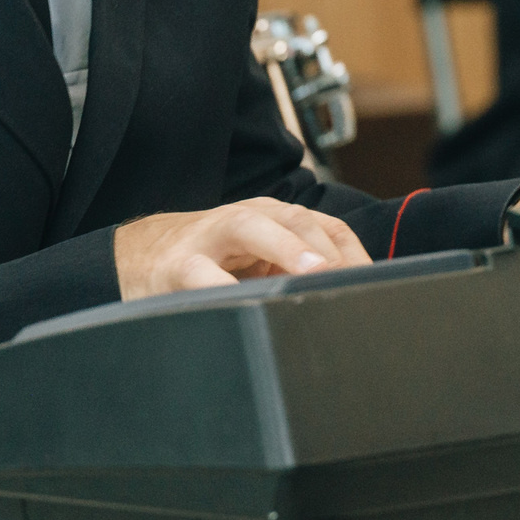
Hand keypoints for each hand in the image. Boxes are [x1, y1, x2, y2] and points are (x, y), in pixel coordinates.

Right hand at [113, 199, 371, 300]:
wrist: (142, 257)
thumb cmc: (212, 261)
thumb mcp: (261, 260)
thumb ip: (299, 270)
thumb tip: (354, 300)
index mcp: (274, 219)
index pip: (327, 226)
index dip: (354, 254)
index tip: (377, 283)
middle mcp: (247, 219)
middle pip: (295, 219)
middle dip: (325, 247)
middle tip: (350, 278)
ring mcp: (211, 239)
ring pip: (250, 228)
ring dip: (285, 248)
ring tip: (312, 271)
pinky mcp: (179, 266)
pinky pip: (203, 274)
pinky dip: (224, 285)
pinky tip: (244, 300)